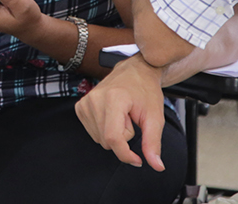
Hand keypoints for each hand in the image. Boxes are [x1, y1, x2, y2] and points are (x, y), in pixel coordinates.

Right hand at [75, 53, 167, 170]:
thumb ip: (153, 142)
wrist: (134, 71)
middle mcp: (95, 99)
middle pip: (107, 141)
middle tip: (131, 119)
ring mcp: (85, 102)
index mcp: (114, 98)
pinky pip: (93, 133)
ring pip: (100, 140)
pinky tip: (112, 116)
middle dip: (123, 137)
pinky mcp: (80, 106)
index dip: (126, 154)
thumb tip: (157, 166)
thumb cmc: (146, 91)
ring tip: (122, 116)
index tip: (138, 159)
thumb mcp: (155, 117)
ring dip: (114, 134)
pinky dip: (105, 130)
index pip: (113, 138)